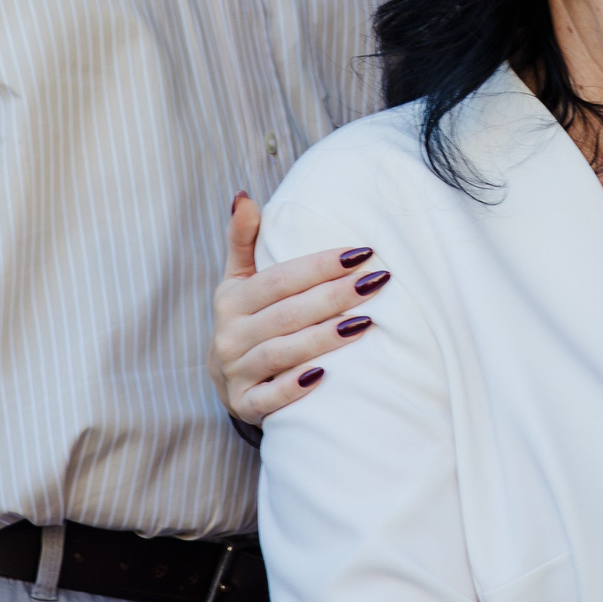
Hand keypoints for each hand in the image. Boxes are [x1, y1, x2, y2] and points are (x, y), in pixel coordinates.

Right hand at [213, 193, 387, 422]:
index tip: (361, 253)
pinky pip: (270, 398)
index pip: (279, 279)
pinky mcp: (245, 406)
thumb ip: (243, 239)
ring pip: (282, 352)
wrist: (227, 382)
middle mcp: (229, 336)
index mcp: (231, 300)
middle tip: (375, 282)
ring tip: (364, 323)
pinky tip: (324, 375)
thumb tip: (244, 195)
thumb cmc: (246, 320)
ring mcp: (236, 373)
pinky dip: (294, 387)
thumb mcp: (239, 281)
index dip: (319, 265)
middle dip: (333, 296)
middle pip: (287, 313)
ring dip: (322, 338)